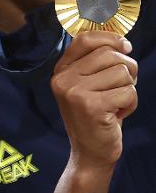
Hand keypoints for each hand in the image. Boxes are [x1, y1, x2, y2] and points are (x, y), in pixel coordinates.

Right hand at [51, 31, 136, 169]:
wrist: (89, 154)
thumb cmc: (96, 115)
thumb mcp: (89, 84)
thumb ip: (97, 62)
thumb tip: (123, 42)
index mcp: (61, 70)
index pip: (85, 39)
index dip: (110, 38)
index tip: (126, 46)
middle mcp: (63, 79)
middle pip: (109, 54)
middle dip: (128, 69)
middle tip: (123, 87)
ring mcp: (74, 92)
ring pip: (122, 72)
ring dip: (129, 89)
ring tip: (116, 103)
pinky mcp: (91, 106)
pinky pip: (128, 92)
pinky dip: (131, 104)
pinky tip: (118, 114)